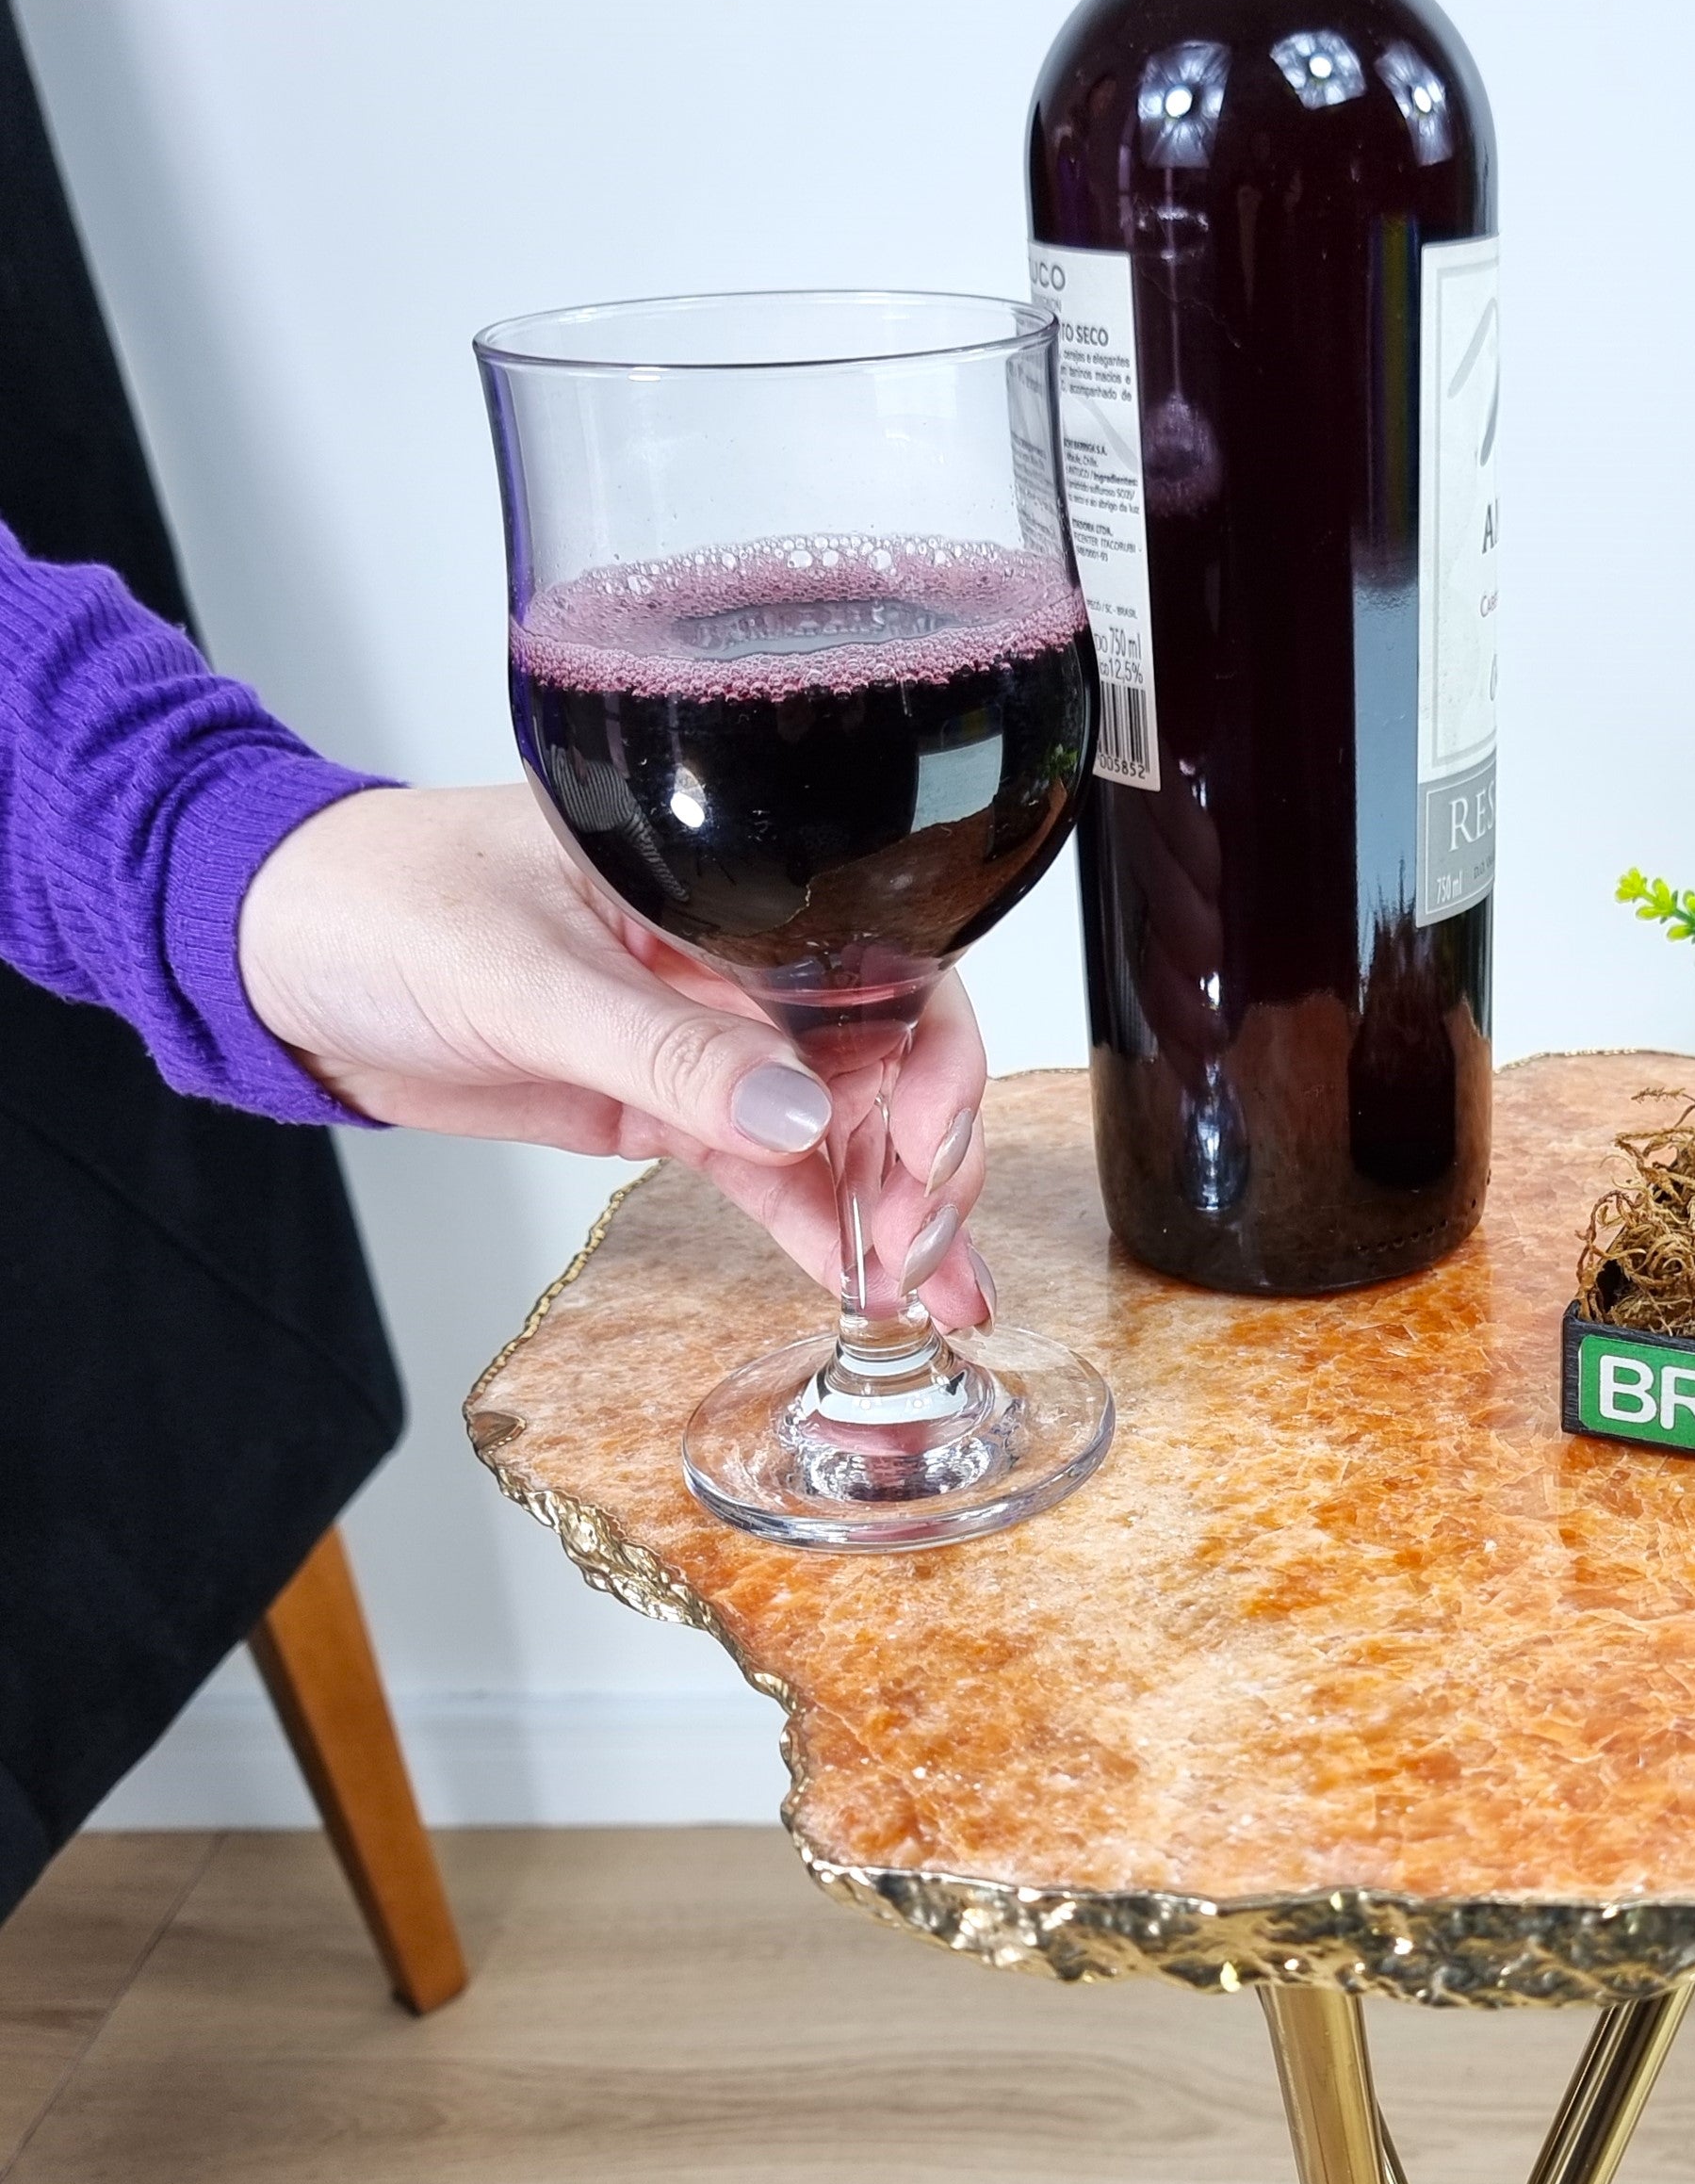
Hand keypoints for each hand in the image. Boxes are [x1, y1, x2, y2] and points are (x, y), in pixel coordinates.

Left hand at [236, 783, 991, 1322]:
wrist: (273, 954)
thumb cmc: (377, 901)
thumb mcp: (521, 974)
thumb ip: (661, 1047)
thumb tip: (795, 1117)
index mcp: (730, 885)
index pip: (885, 961)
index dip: (932, 1055)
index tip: (926, 1138)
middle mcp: (741, 960)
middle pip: (884, 1061)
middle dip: (923, 1160)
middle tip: (919, 1249)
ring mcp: (709, 1040)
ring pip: (838, 1131)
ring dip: (890, 1213)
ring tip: (928, 1298)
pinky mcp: (666, 1107)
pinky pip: (768, 1174)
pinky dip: (817, 1229)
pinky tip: (864, 1286)